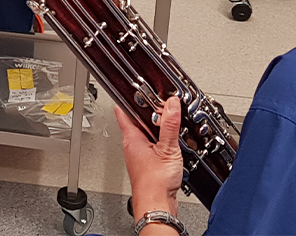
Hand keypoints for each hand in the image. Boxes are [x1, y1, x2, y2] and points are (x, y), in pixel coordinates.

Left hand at [115, 96, 182, 219]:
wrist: (157, 205)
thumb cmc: (154, 183)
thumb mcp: (167, 149)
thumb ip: (169, 126)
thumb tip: (171, 105)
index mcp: (131, 137)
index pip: (123, 110)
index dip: (128, 98)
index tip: (136, 89)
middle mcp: (133, 145)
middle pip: (138, 120)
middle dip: (151, 113)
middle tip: (163, 106)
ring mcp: (140, 154)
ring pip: (147, 134)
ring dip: (158, 129)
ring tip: (170, 124)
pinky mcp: (148, 164)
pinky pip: (154, 146)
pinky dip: (162, 142)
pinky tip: (171, 145)